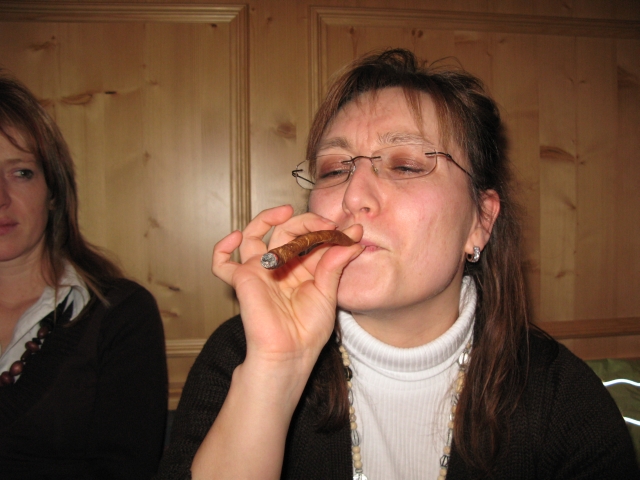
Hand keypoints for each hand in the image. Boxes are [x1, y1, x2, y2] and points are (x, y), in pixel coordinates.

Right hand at [212, 205, 363, 371]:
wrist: (290, 354)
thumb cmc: (308, 331)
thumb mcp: (328, 293)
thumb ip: (335, 264)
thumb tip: (354, 239)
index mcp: (302, 268)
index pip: (311, 239)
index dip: (328, 231)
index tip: (352, 231)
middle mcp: (279, 266)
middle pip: (285, 231)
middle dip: (306, 222)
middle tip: (325, 224)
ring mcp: (259, 270)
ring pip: (254, 235)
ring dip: (267, 218)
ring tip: (285, 212)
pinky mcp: (242, 279)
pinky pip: (221, 262)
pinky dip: (222, 247)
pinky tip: (236, 236)